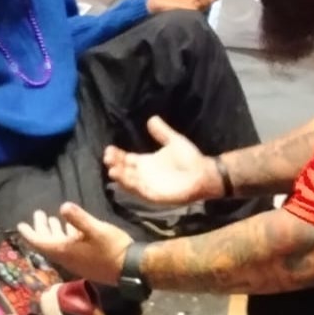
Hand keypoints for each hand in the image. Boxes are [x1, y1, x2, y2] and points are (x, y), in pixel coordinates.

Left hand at [18, 203, 133, 285]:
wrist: (130, 268)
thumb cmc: (112, 248)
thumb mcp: (96, 230)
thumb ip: (79, 219)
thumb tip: (63, 206)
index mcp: (65, 251)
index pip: (40, 243)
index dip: (30, 233)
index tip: (20, 225)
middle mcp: (67, 258)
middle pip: (48, 243)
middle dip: (41, 229)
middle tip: (37, 214)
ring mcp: (77, 261)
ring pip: (59, 245)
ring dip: (53, 231)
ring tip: (50, 218)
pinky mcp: (86, 261)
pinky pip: (69, 248)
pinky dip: (66, 236)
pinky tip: (70, 228)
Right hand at [104, 116, 221, 204]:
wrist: (205, 173)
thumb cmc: (190, 159)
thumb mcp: (174, 141)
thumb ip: (162, 132)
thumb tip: (152, 118)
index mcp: (146, 163)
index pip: (126, 159)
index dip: (117, 155)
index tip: (109, 149)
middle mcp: (144, 175)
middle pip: (125, 170)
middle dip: (115, 164)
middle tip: (107, 157)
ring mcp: (149, 186)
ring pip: (130, 182)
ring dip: (121, 177)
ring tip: (112, 170)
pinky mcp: (156, 196)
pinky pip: (142, 192)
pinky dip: (134, 187)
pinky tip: (128, 180)